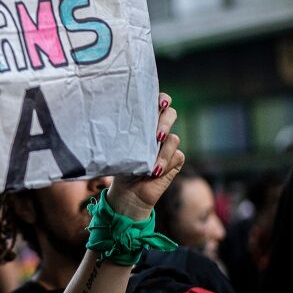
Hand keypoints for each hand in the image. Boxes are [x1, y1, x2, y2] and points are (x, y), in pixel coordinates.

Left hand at [108, 92, 183, 219]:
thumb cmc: (120, 167)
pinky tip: (155, 172)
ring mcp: (168, 145)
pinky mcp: (176, 160)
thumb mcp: (119, 149)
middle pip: (171, 114)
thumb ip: (124, 135)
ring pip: (173, 138)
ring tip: (152, 164)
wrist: (127, 193)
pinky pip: (177, 156)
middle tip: (156, 135)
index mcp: (143, 123)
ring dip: (162, 151)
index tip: (161, 103)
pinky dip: (166, 163)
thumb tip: (115, 124)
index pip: (157, 103)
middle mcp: (158, 130)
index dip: (162, 99)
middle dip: (165, 122)